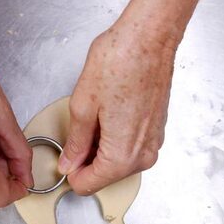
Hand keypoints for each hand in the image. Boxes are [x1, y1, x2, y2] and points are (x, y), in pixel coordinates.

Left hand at [59, 20, 177, 193]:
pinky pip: (131, 147)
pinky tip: (111, 112)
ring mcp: (153, 144)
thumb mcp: (82, 105)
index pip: (87, 185)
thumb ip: (75, 142)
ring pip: (118, 163)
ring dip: (102, 147)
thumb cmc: (120, 61)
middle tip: (79, 128)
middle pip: (104, 176)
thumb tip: (69, 162)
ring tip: (97, 115)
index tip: (65, 154)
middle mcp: (143, 156)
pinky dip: (116, 138)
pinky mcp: (157, 131)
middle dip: (86, 159)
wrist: (150, 38)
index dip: (70, 171)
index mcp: (122, 155)